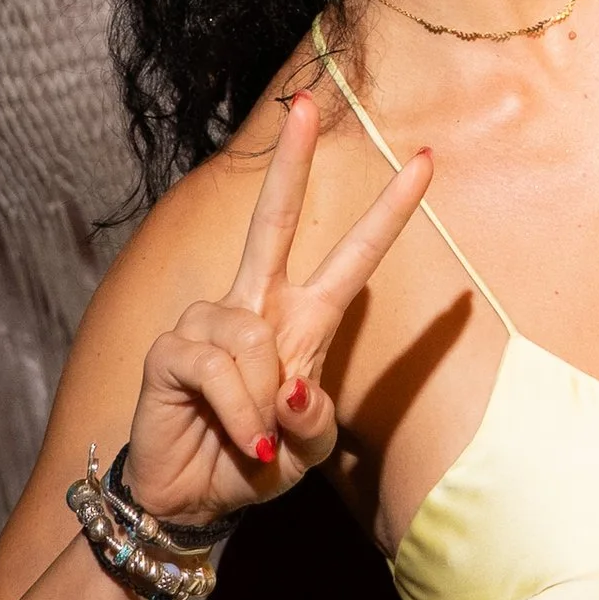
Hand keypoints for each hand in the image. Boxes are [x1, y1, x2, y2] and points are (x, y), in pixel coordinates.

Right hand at [119, 94, 430, 527]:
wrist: (191, 497)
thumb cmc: (254, 462)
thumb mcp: (306, 451)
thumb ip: (313, 421)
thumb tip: (291, 386)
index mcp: (303, 320)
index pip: (353, 256)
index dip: (391, 211)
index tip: (426, 161)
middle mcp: (256, 305)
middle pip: (274, 219)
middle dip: (290, 160)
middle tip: (305, 102)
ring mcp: (210, 321)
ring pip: (254, 340)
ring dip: (263, 404)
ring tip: (257, 438)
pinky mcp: (172, 350)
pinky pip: (220, 370)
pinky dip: (238, 414)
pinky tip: (238, 436)